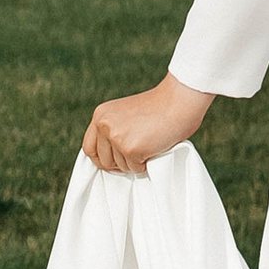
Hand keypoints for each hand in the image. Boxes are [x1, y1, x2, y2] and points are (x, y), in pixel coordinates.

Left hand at [83, 74, 213, 176]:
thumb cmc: (160, 107)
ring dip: (135, 162)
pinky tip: (155, 147)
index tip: (115, 161)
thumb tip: (110, 158)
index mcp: (101, 115)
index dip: (102, 158)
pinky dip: (146, 164)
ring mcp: (116, 137)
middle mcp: (104, 125)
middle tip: (137, 154)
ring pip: (121, 167)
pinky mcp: (131, 149)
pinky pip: (135, 169)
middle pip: (103, 161)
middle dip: (120, 163)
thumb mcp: (126, 114)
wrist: (180, 100)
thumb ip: (115, 130)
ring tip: (150, 143)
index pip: (89, 148)